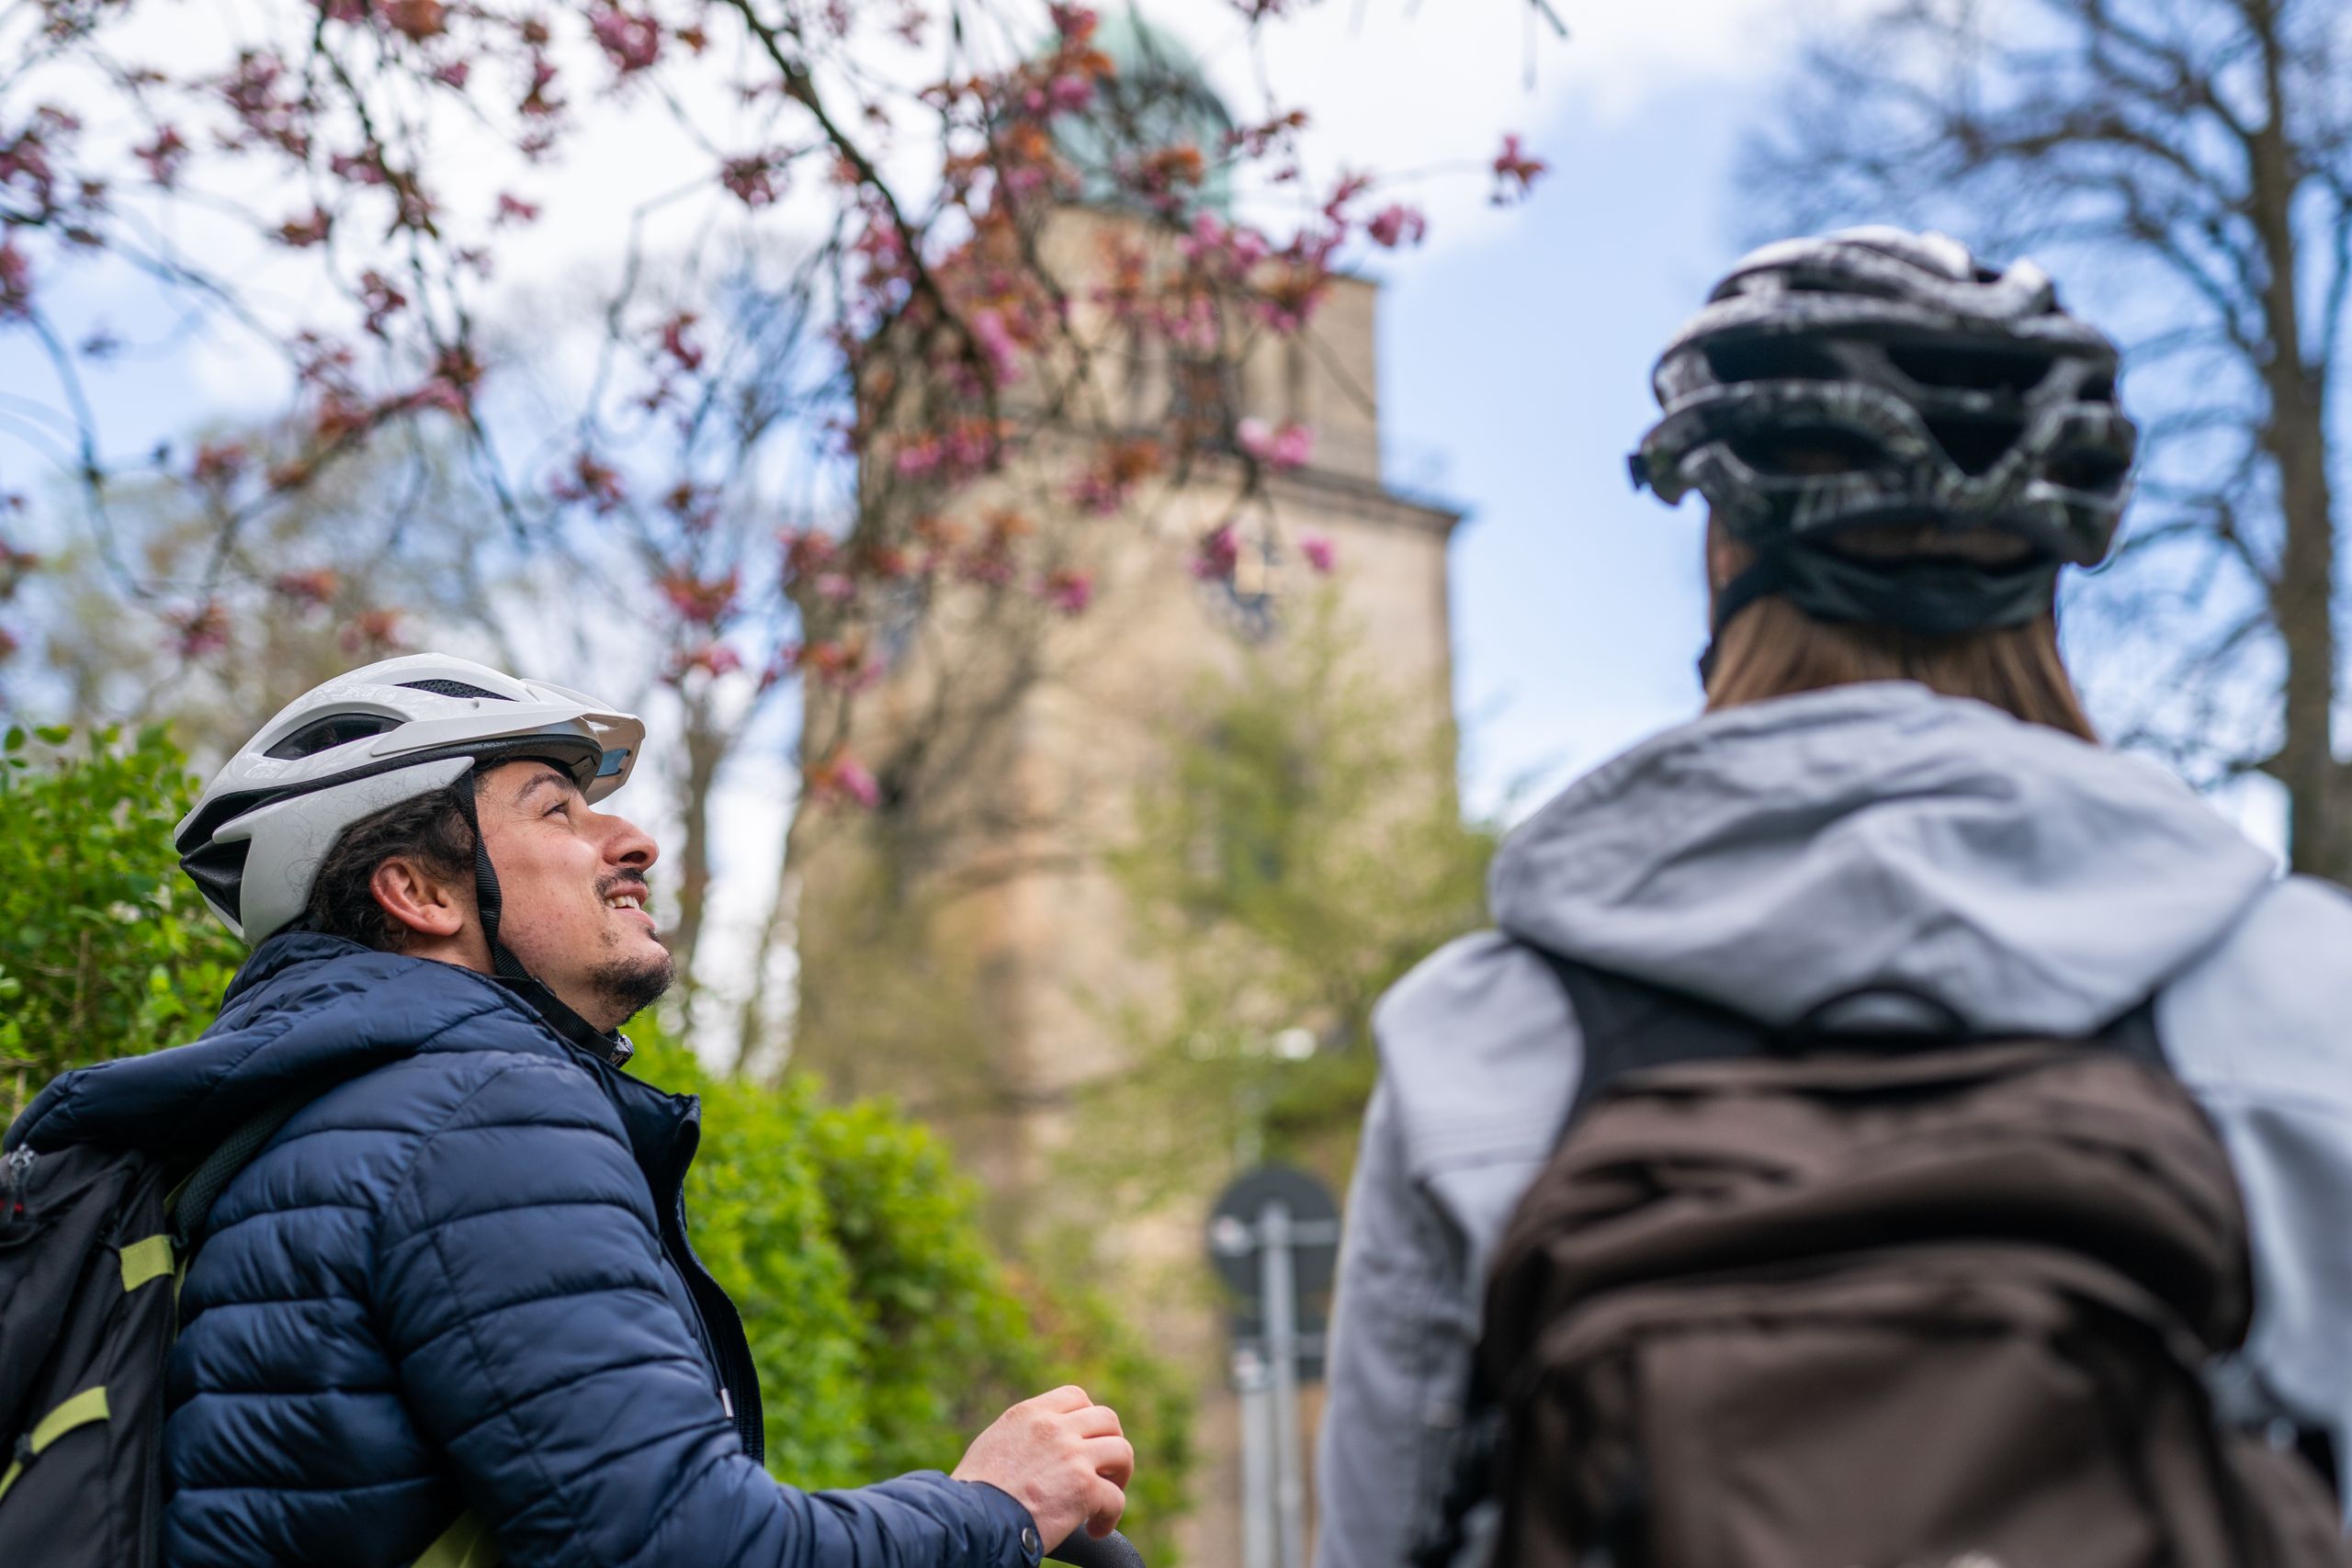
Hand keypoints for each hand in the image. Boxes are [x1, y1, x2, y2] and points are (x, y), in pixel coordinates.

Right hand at [952, 1385, 1133, 1549]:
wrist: (970, 1520)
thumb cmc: (974, 1493)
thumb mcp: (995, 1443)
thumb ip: (1024, 1434)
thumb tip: (1042, 1446)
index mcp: (1030, 1414)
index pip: (1075, 1397)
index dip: (1088, 1419)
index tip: (1086, 1441)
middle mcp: (1055, 1428)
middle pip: (1107, 1419)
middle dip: (1110, 1443)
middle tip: (1103, 1470)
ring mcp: (1073, 1455)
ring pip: (1122, 1451)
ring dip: (1119, 1476)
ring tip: (1106, 1497)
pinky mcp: (1084, 1488)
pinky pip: (1116, 1498)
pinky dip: (1110, 1517)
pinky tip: (1096, 1530)